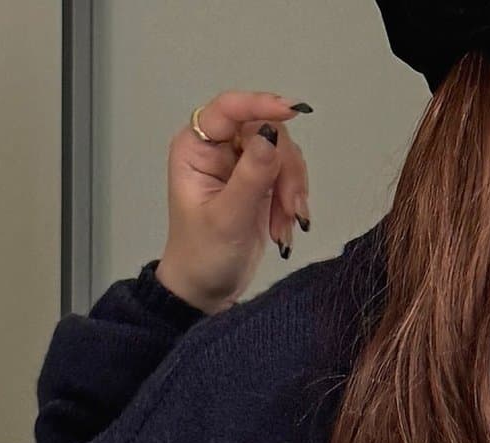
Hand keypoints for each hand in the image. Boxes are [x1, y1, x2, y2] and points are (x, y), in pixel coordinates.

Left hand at [154, 90, 312, 315]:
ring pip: (283, 154)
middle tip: (290, 209)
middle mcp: (218, 148)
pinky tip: (283, 228)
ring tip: (284, 227)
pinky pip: (288, 175)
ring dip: (292, 190)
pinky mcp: (259, 182)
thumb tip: (271, 136)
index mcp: (196, 147)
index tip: (292, 111)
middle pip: (266, 132)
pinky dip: (292, 202)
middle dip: (284, 170)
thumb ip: (251, 176)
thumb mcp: (227, 217)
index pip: (230, 109)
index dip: (261, 104)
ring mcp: (241, 164)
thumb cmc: (203, 256)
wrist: (207, 290)